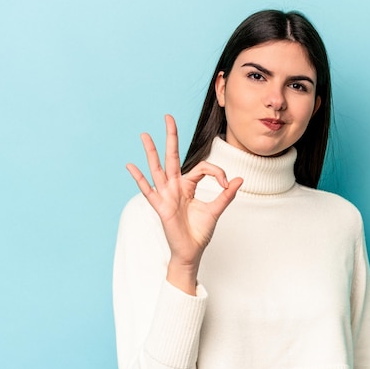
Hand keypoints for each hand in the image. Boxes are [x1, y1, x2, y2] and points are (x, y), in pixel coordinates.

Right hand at [126, 114, 242, 293]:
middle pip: (173, 157)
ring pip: (158, 169)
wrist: (191, 252)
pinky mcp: (161, 207)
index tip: (226, 183)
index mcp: (189, 186)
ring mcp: (166, 195)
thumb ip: (226, 194)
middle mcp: (175, 187)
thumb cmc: (199, 232)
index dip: (217, 171)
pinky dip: (139, 178)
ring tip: (144, 134)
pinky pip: (148, 191)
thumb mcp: (215, 210)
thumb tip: (239, 179)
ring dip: (151, 152)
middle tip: (168, 117)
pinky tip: (130, 165)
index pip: (202, 167)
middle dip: (171, 137)